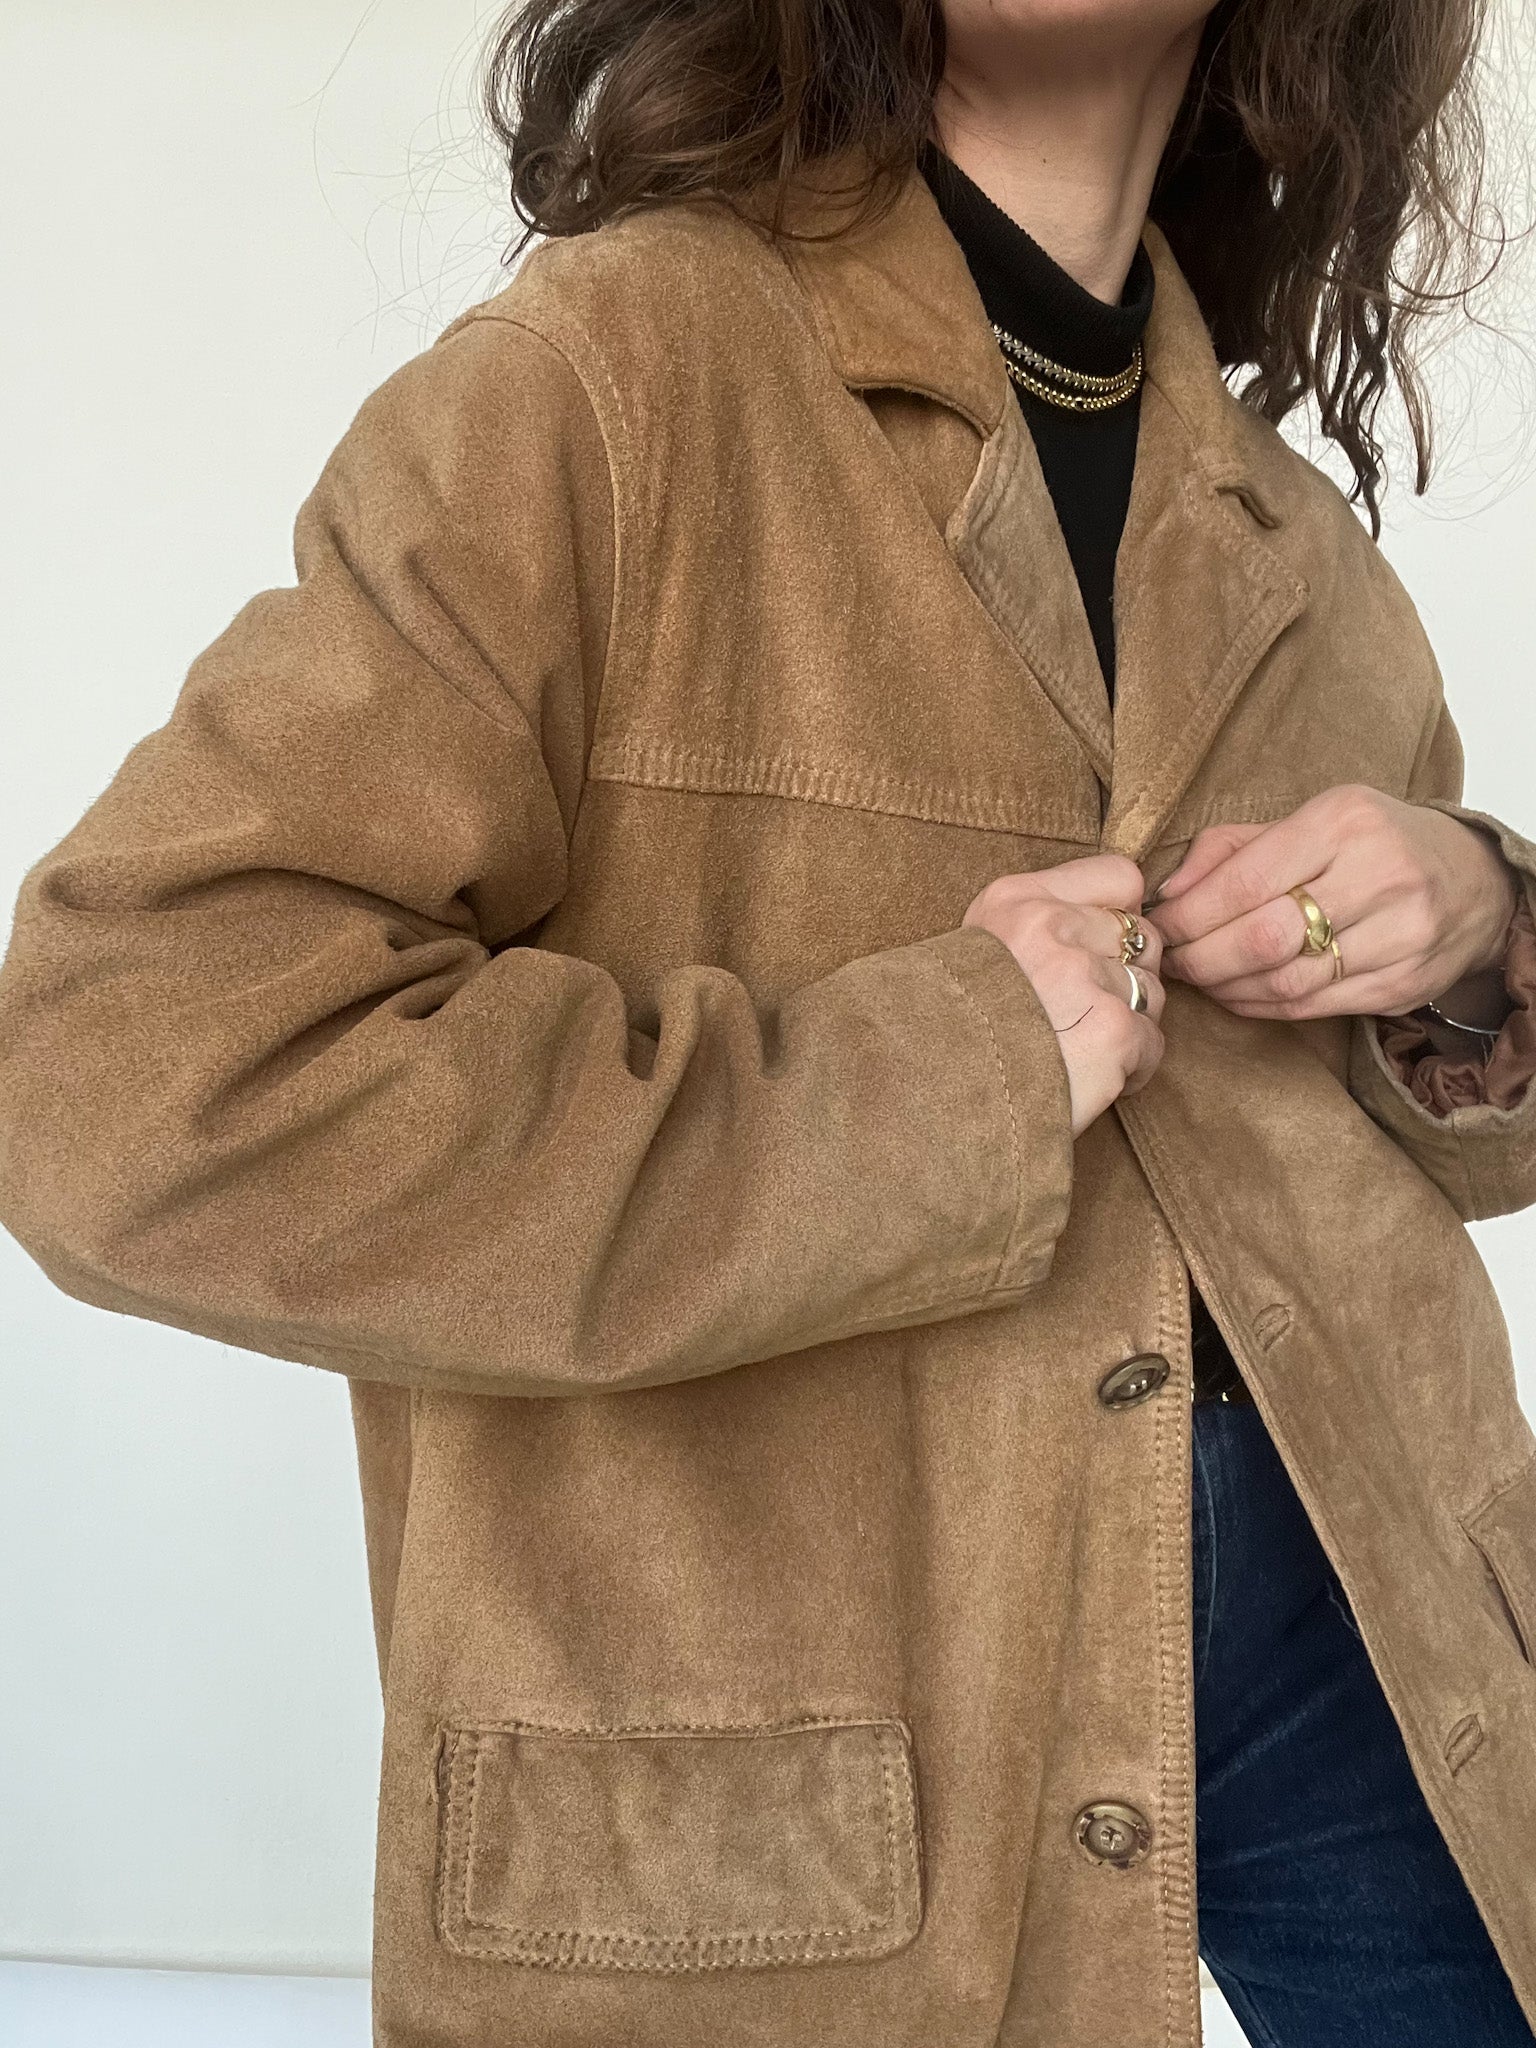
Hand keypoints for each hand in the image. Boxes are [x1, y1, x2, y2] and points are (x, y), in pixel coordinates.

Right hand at [963, 853, 1165, 1136]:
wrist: (926, 1099)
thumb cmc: (950, 1035)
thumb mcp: (976, 952)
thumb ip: (1035, 925)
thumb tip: (1113, 925)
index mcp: (1016, 900)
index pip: (1121, 876)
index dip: (1118, 919)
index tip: (1097, 951)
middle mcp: (1051, 927)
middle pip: (1143, 937)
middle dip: (1126, 977)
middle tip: (1083, 1015)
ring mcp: (1084, 977)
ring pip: (1152, 992)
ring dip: (1129, 1025)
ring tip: (1081, 1051)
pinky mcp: (1112, 1030)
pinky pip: (1153, 1042)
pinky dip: (1132, 1068)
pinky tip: (1091, 1079)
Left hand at [1144, 785, 1518, 1022]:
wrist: (1475, 880)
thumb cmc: (1372, 844)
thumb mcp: (1311, 820)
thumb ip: (1232, 847)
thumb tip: (1168, 890)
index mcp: (1344, 823)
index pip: (1247, 879)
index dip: (1191, 914)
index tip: (1162, 926)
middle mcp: (1379, 876)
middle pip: (1263, 937)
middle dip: (1201, 957)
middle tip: (1172, 961)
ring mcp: (1399, 935)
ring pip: (1286, 980)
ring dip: (1226, 987)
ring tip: (1199, 978)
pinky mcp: (1404, 983)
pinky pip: (1312, 1006)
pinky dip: (1261, 1006)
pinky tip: (1237, 994)